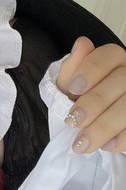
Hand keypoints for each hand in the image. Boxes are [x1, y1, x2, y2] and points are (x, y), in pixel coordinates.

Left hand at [57, 37, 125, 153]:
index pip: (108, 55)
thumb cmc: (79, 98)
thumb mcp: (69, 83)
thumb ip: (72, 67)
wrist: (91, 121)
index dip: (91, 71)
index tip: (73, 89)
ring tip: (83, 143)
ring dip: (105, 127)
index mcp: (114, 58)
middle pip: (121, 82)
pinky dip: (123, 139)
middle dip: (95, 103)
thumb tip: (82, 43)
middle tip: (73, 121)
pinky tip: (107, 146)